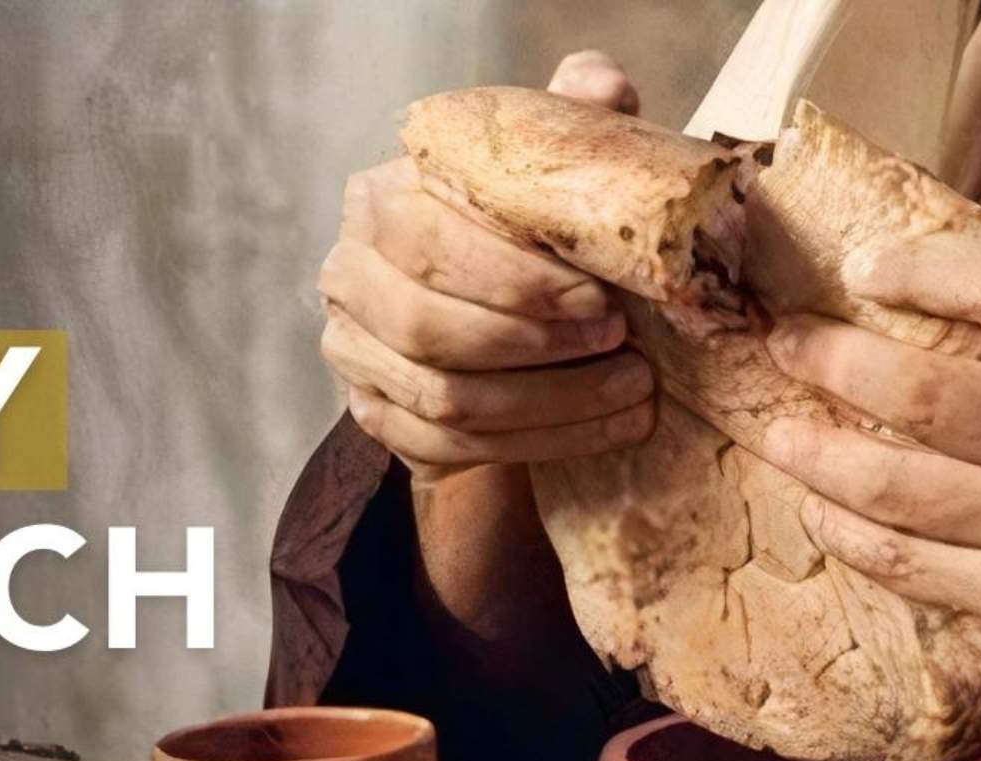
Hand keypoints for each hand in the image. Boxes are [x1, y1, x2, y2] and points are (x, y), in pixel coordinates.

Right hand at [317, 51, 655, 487]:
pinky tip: (606, 427)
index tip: (600, 295)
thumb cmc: (528, 231)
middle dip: (536, 343)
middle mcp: (348, 276)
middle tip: (621, 342)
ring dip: (550, 401)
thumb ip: (571, 120)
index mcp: (379, 201)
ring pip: (444, 398)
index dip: (516, 278)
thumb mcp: (547, 170)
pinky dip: (539, 443)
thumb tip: (603, 91)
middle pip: (426, 327)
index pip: (428, 243)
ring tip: (632, 387)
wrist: (503, 314)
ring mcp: (353, 355)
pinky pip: (450, 449)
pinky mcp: (377, 417)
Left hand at [757, 230, 980, 760]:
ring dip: (814, 455)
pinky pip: (898, 561)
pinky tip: (814, 509)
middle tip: (783, 344)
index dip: (923, 271)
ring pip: (894, 486)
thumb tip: (911, 282)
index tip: (859, 267)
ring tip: (773, 432)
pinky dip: (840, 530)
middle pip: (925, 394)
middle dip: (832, 362)